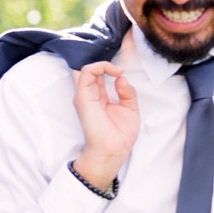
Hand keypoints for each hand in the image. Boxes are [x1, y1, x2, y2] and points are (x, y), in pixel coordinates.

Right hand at [71, 61, 138, 190]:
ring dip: (103, 64)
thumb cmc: (120, 135)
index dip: (109, 67)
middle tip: (119, 67)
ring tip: (117, 70)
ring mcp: (84, 95)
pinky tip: (114, 72)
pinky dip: (99, 67)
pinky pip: (86, 73)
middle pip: (91, 70)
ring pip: (86, 68)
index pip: (98, 74)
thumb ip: (127, 92)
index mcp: (99, 97)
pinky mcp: (82, 97)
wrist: (113, 149)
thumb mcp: (130, 109)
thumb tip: (121, 77)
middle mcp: (89, 95)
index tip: (123, 71)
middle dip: (104, 62)